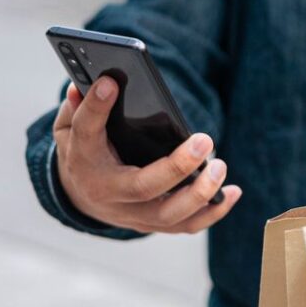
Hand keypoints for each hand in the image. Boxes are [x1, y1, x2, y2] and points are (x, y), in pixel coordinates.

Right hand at [53, 78, 241, 232]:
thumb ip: (80, 107)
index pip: (87, 132)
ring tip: (220, 166)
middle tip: (204, 140)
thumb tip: (101, 80)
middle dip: (177, 166)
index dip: (96, 108)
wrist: (81, 196)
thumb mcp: (72, 128)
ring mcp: (133, 214)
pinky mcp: (154, 223)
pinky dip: (213, 212)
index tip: (112, 83)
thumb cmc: (85, 153)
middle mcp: (109, 193)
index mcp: (85, 161)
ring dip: (200, 193)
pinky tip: (233, 192)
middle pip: (143, 187)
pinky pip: (186, 226)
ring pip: (169, 214)